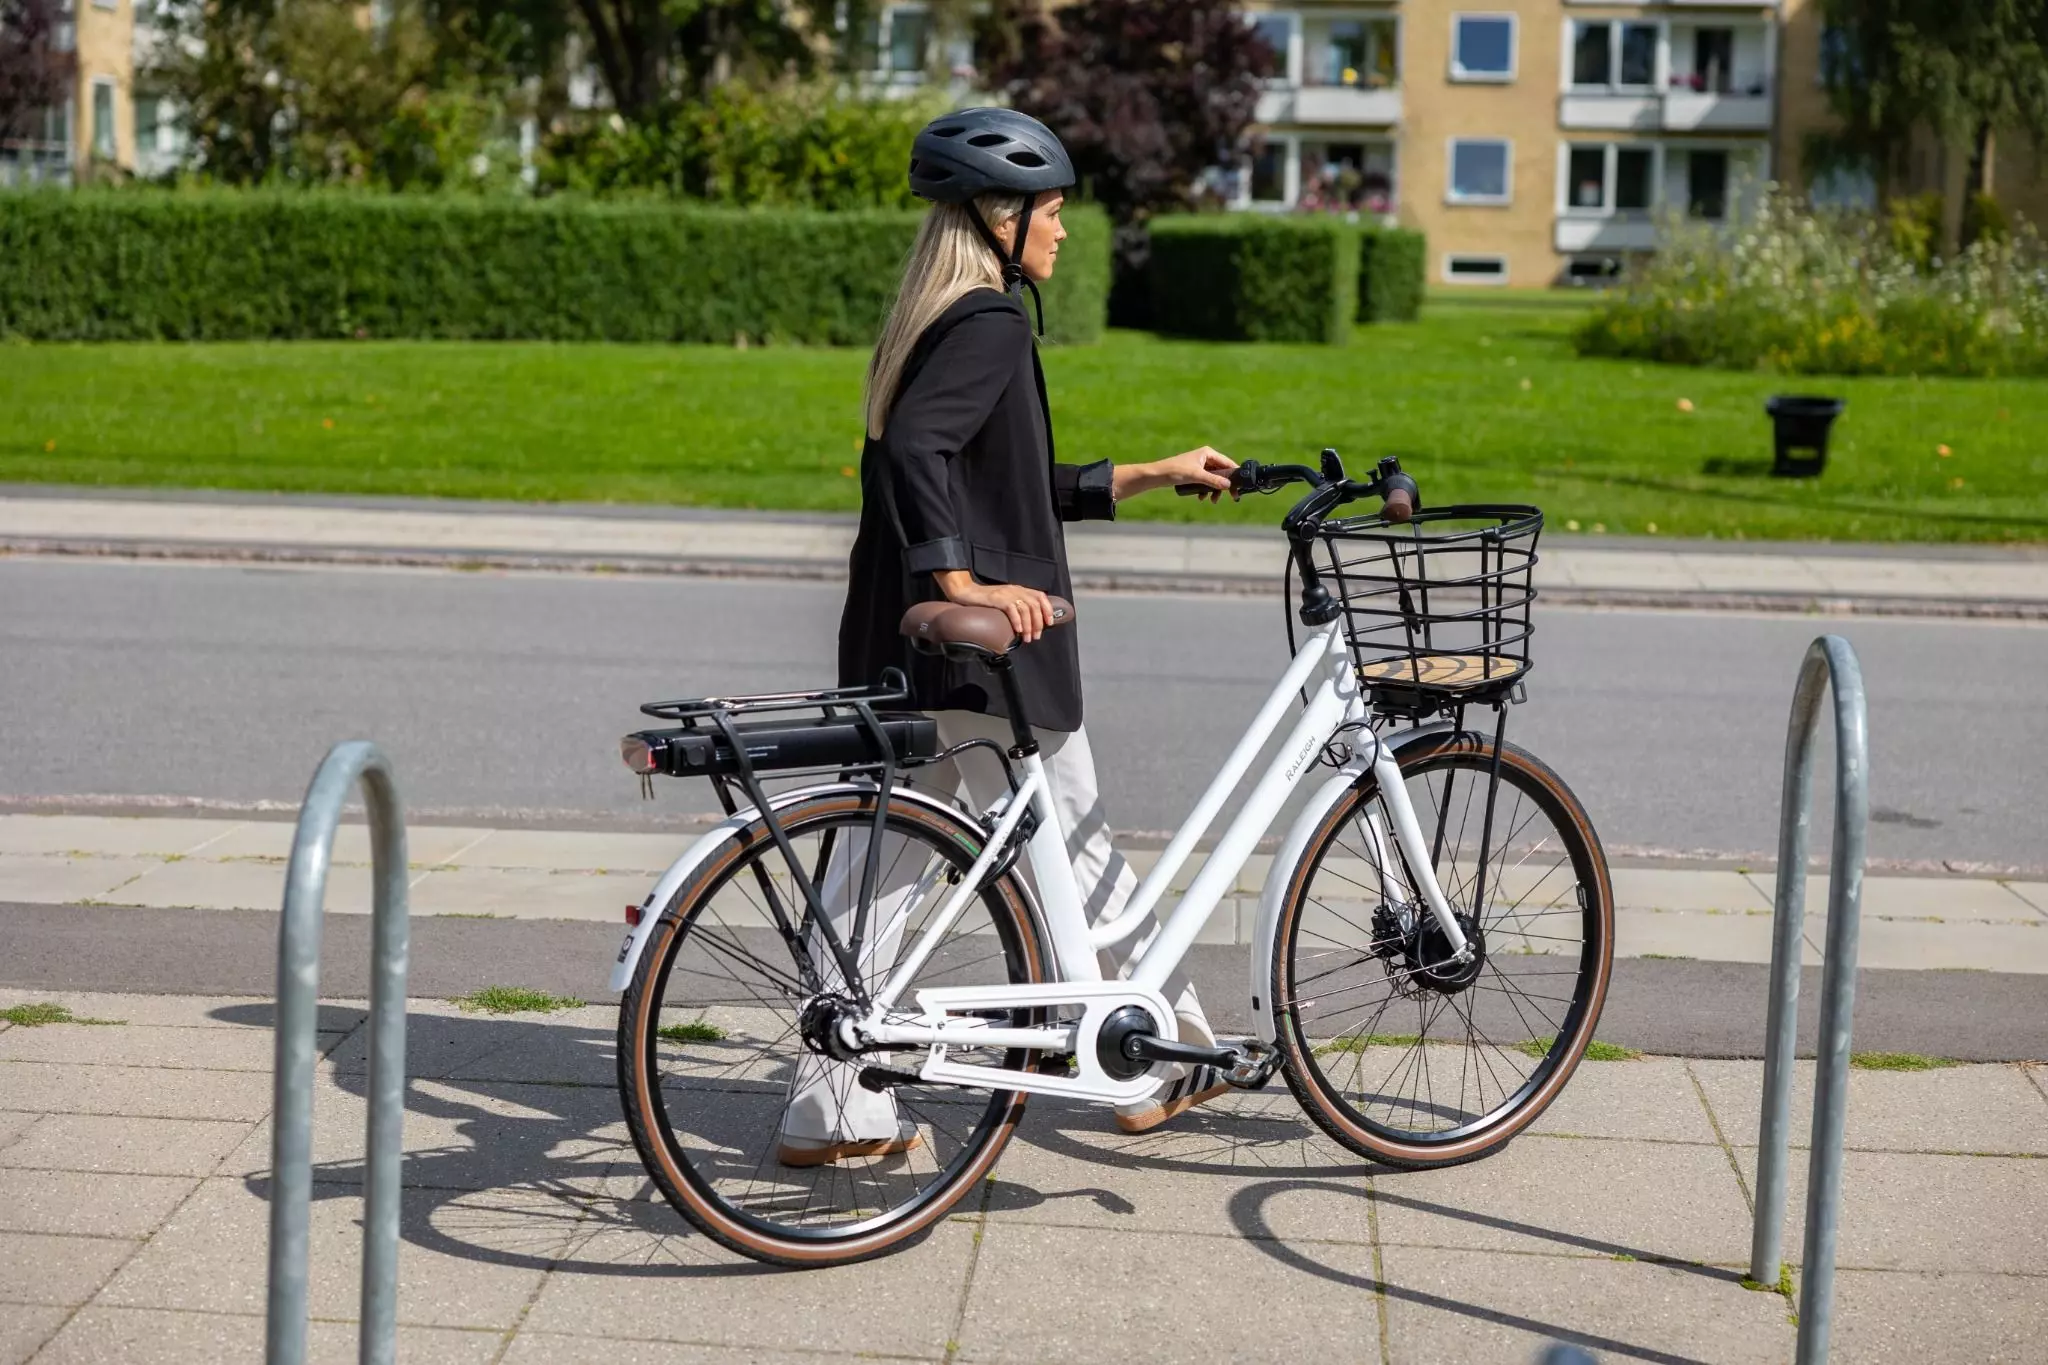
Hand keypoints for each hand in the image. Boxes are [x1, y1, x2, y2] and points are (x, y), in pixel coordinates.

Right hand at [933, 572, 1057, 642]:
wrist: (967, 592)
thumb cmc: (985, 600)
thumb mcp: (1005, 600)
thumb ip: (1016, 606)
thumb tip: (1028, 623)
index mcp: (1019, 589)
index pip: (1040, 596)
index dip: (1047, 609)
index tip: (1049, 623)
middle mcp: (1016, 589)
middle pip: (1035, 605)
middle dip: (1038, 623)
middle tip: (1036, 636)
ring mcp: (1007, 593)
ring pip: (1026, 609)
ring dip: (1029, 626)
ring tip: (1026, 638)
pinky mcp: (998, 598)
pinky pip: (1013, 609)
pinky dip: (1017, 621)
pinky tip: (1017, 630)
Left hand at [1113, 446, 1238, 502]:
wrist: (1157, 475)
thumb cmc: (1175, 471)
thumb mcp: (1196, 476)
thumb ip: (1213, 481)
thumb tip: (1228, 485)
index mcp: (1208, 453)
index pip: (1227, 463)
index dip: (1235, 475)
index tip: (1240, 486)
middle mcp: (1206, 457)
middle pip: (1222, 472)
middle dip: (1224, 486)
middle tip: (1232, 497)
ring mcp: (1200, 466)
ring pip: (1214, 479)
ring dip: (1214, 490)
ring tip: (1212, 500)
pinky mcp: (1194, 473)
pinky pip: (1205, 482)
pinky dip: (1206, 490)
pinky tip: (1201, 497)